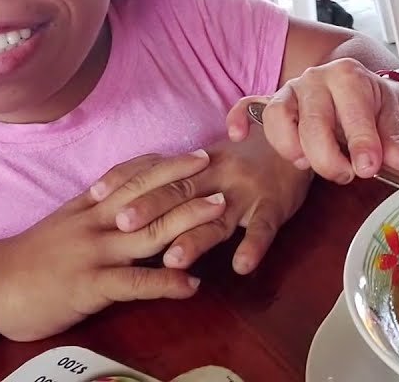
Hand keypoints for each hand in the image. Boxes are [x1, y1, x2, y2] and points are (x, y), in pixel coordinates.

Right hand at [0, 150, 225, 341]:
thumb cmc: (27, 257)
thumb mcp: (61, 221)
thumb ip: (92, 208)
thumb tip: (125, 194)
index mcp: (88, 206)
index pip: (132, 176)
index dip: (167, 163)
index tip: (198, 153)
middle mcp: (95, 223)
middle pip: (148, 194)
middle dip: (187, 181)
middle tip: (222, 169)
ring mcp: (94, 253)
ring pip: (149, 232)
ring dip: (189, 220)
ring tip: (221, 213)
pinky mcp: (90, 286)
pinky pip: (134, 283)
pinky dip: (166, 282)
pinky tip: (193, 285)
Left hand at [91, 133, 311, 275]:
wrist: (301, 133)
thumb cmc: (253, 148)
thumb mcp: (213, 152)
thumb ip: (180, 164)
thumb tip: (140, 172)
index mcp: (200, 162)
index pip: (157, 172)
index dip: (128, 182)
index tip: (97, 196)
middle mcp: (219, 175)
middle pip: (180, 193)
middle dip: (151, 210)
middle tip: (123, 228)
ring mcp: (246, 192)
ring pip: (217, 217)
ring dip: (196, 239)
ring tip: (173, 260)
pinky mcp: (274, 207)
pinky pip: (264, 229)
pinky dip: (253, 246)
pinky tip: (241, 266)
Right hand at [227, 59, 398, 184]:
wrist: (355, 86)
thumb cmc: (370, 106)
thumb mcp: (389, 123)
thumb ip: (398, 150)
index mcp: (349, 76)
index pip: (352, 112)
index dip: (361, 144)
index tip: (368, 169)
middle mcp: (316, 78)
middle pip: (313, 122)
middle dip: (328, 158)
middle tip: (344, 175)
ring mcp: (290, 89)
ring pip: (277, 116)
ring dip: (290, 147)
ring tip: (307, 164)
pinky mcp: (270, 101)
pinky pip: (247, 105)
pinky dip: (239, 118)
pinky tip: (239, 135)